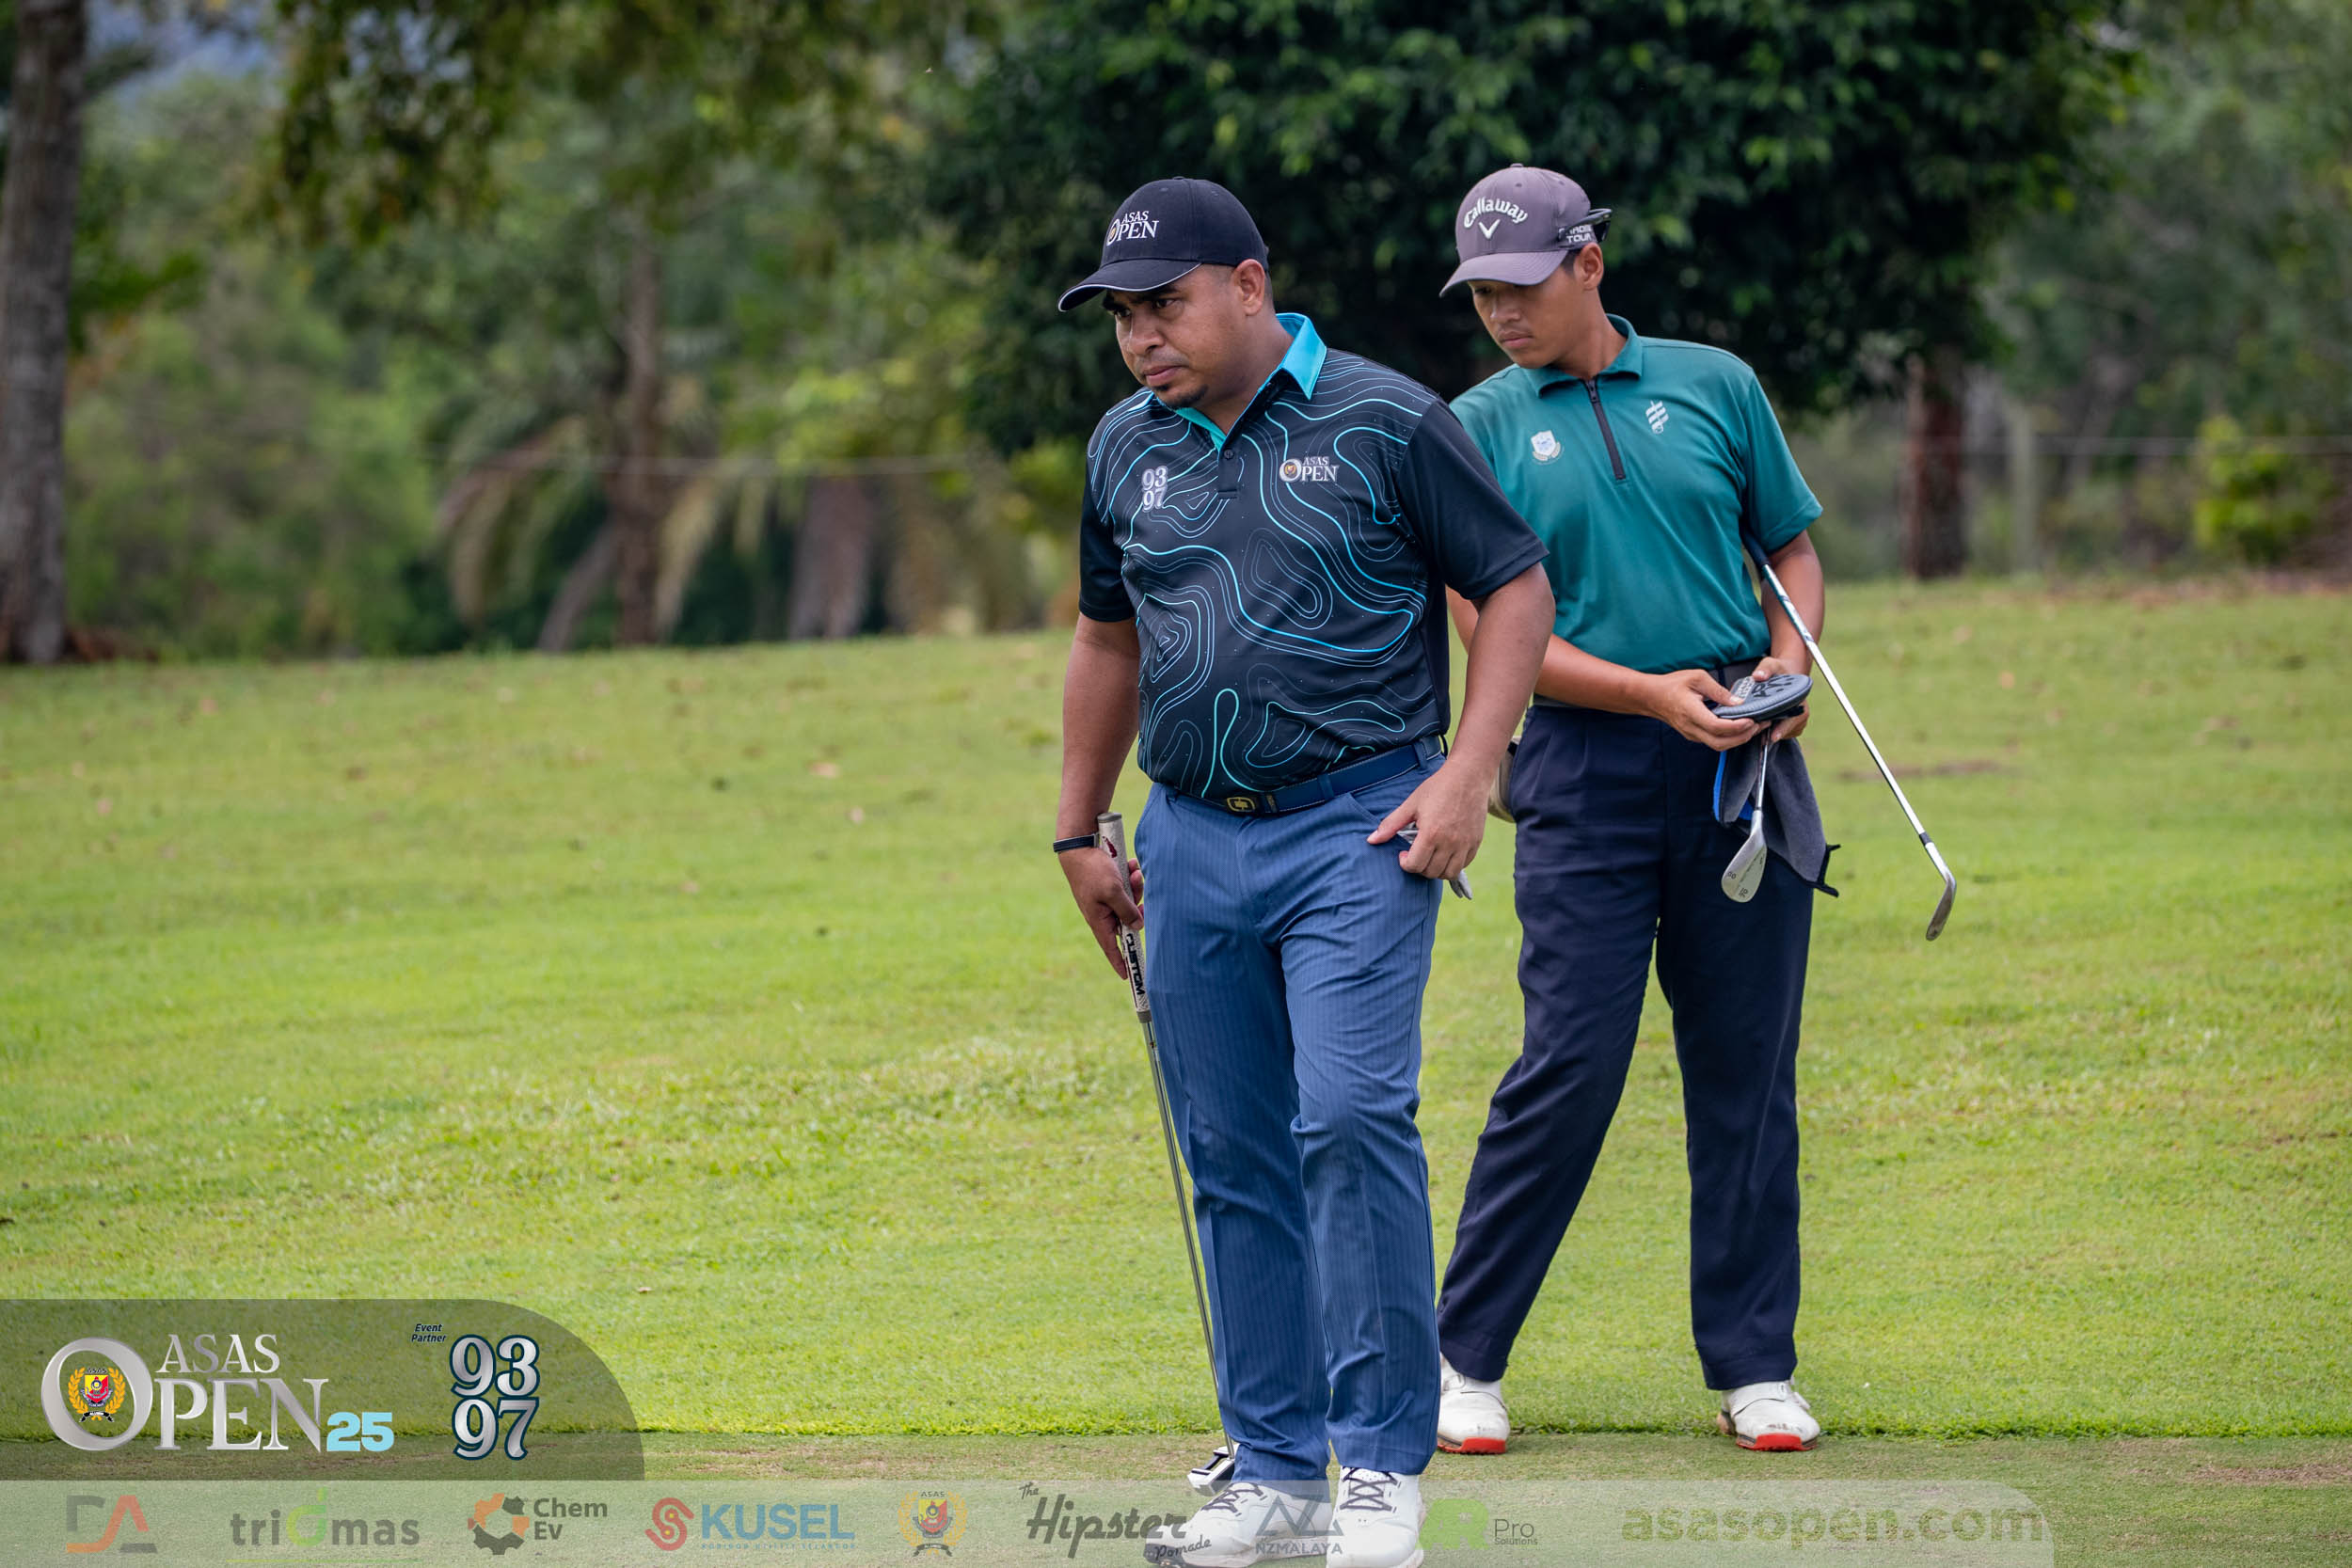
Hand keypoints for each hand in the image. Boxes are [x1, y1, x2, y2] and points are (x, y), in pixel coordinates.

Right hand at [1059, 846, 1144, 977]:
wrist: (1080, 846)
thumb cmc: (1093, 871)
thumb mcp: (1114, 891)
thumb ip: (1127, 910)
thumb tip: (1138, 926)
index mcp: (1099, 920)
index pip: (1111, 948)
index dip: (1120, 962)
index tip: (1129, 976)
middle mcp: (1103, 913)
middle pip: (1128, 921)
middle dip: (1138, 907)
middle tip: (1141, 892)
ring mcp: (1106, 900)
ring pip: (1130, 903)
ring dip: (1136, 888)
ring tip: (1135, 872)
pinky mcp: (1110, 887)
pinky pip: (1127, 888)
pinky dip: (1131, 878)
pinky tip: (1131, 865)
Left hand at [1367, 759, 1486, 882]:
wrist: (1468, 776)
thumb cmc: (1438, 788)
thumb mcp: (1411, 804)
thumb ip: (1390, 825)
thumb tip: (1371, 840)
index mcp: (1431, 834)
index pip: (1415, 866)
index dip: (1405, 864)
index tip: (1403, 854)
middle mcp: (1450, 842)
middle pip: (1431, 872)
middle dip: (1419, 867)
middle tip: (1415, 855)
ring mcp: (1465, 843)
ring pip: (1449, 873)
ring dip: (1436, 870)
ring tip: (1430, 856)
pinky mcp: (1476, 842)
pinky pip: (1464, 864)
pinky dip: (1453, 864)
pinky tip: (1444, 852)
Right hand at [1644, 669, 1763, 751]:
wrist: (1651, 697)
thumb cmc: (1672, 684)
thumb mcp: (1697, 678)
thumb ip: (1718, 690)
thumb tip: (1738, 702)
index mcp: (1691, 712)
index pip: (1717, 727)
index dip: (1737, 726)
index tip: (1752, 719)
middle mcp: (1691, 727)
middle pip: (1720, 743)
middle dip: (1743, 737)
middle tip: (1760, 725)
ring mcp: (1692, 734)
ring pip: (1719, 745)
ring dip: (1738, 740)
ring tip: (1754, 727)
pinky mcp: (1694, 735)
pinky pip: (1714, 742)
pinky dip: (1730, 738)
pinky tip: (1740, 728)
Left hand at [1751, 655, 1810, 741]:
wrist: (1785, 673)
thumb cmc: (1778, 670)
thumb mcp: (1771, 664)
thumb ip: (1765, 668)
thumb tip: (1758, 676)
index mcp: (1800, 698)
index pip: (1794, 717)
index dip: (1783, 728)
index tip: (1773, 737)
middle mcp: (1802, 710)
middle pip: (1789, 729)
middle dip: (1774, 733)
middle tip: (1760, 739)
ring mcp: (1798, 718)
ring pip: (1786, 733)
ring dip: (1773, 732)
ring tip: (1759, 730)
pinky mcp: (1793, 723)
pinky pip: (1784, 733)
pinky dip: (1773, 731)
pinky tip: (1764, 727)